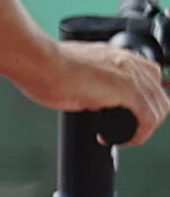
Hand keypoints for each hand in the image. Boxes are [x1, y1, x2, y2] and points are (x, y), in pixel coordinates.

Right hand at [29, 34, 169, 145]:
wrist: (39, 63)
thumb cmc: (44, 67)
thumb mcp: (73, 71)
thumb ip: (86, 81)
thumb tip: (86, 98)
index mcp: (116, 56)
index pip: (147, 79)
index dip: (142, 101)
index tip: (126, 115)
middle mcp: (128, 62)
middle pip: (158, 95)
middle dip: (147, 117)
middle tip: (126, 131)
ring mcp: (130, 75)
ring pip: (158, 107)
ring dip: (144, 128)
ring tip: (124, 138)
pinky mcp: (127, 90)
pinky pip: (148, 118)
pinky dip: (139, 134)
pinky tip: (121, 140)